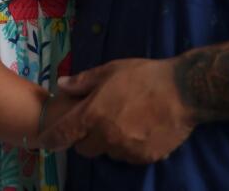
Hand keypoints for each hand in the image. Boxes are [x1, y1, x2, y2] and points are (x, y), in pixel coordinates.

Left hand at [38, 57, 193, 162]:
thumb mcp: (110, 71)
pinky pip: (129, 156)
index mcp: (93, 115)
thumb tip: (60, 85)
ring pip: (108, 153)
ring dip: (108, 142)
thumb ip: (83, 82)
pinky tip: (139, 130)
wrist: (183, 92)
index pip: (63, 134)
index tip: (45, 142)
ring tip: (123, 122)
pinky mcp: (146, 158)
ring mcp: (127, 150)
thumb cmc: (144, 76)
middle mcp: (107, 137)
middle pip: (85, 149)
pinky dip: (128, 147)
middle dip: (84, 139)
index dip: (51, 139)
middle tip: (95, 123)